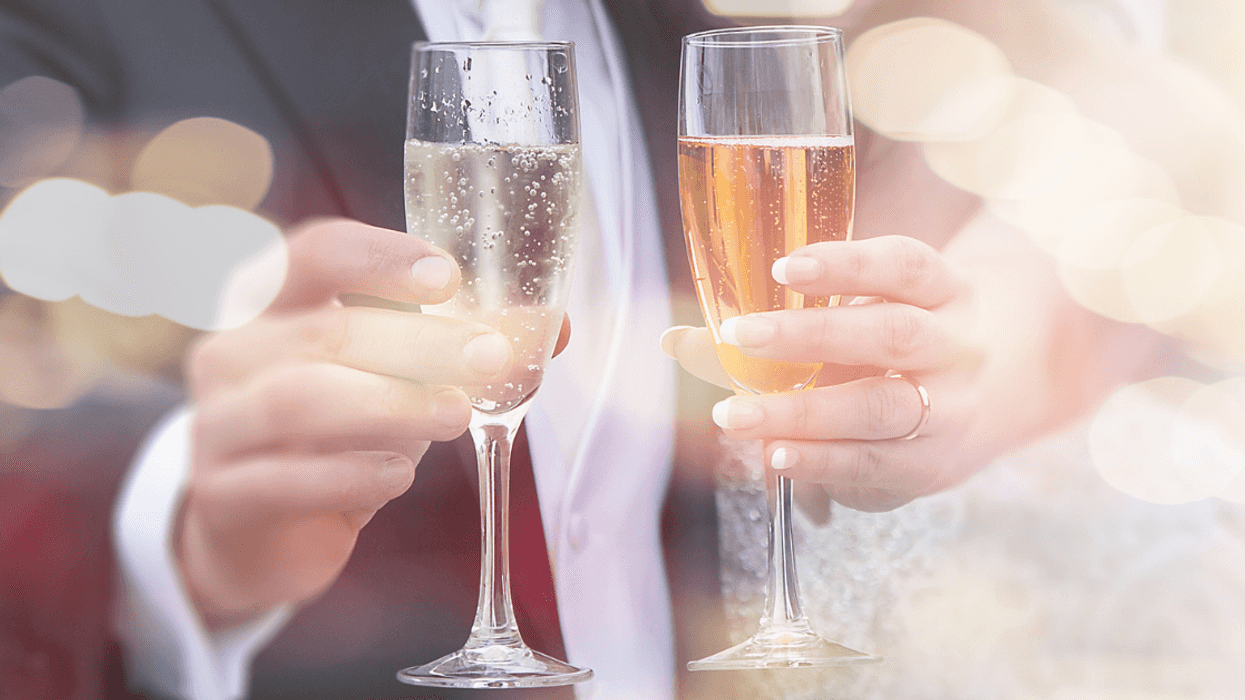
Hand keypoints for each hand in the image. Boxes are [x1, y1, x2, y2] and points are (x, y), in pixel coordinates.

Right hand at [176, 218, 550, 626]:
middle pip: (325, 330)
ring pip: (300, 400)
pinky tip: (398, 477)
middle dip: (417, 344)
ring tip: (456, 415)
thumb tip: (555, 327)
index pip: (314, 254)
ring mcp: (219, 424)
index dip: (378, 257)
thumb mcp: (395, 381)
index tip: (447, 277)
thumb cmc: (333, 433)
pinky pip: (285, 478)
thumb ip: (463, 348)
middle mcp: (234, 353)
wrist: (253, 532)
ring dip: (390, 405)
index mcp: (272, 304)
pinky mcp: (224, 495)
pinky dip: (351, 474)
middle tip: (488, 359)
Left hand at [663, 235, 982, 511]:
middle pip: (891, 334)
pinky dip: (820, 460)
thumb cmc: (907, 345)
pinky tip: (776, 455)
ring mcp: (950, 409)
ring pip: (881, 406)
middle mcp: (955, 345)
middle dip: (811, 336)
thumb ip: (788, 321)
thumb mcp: (869, 314)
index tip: (782, 269)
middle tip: (740, 336)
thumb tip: (678, 341)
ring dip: (801, 412)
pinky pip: (874, 462)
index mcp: (942, 291)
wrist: (1009, 396)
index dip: (845, 265)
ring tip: (736, 415)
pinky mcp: (933, 465)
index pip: (903, 266)